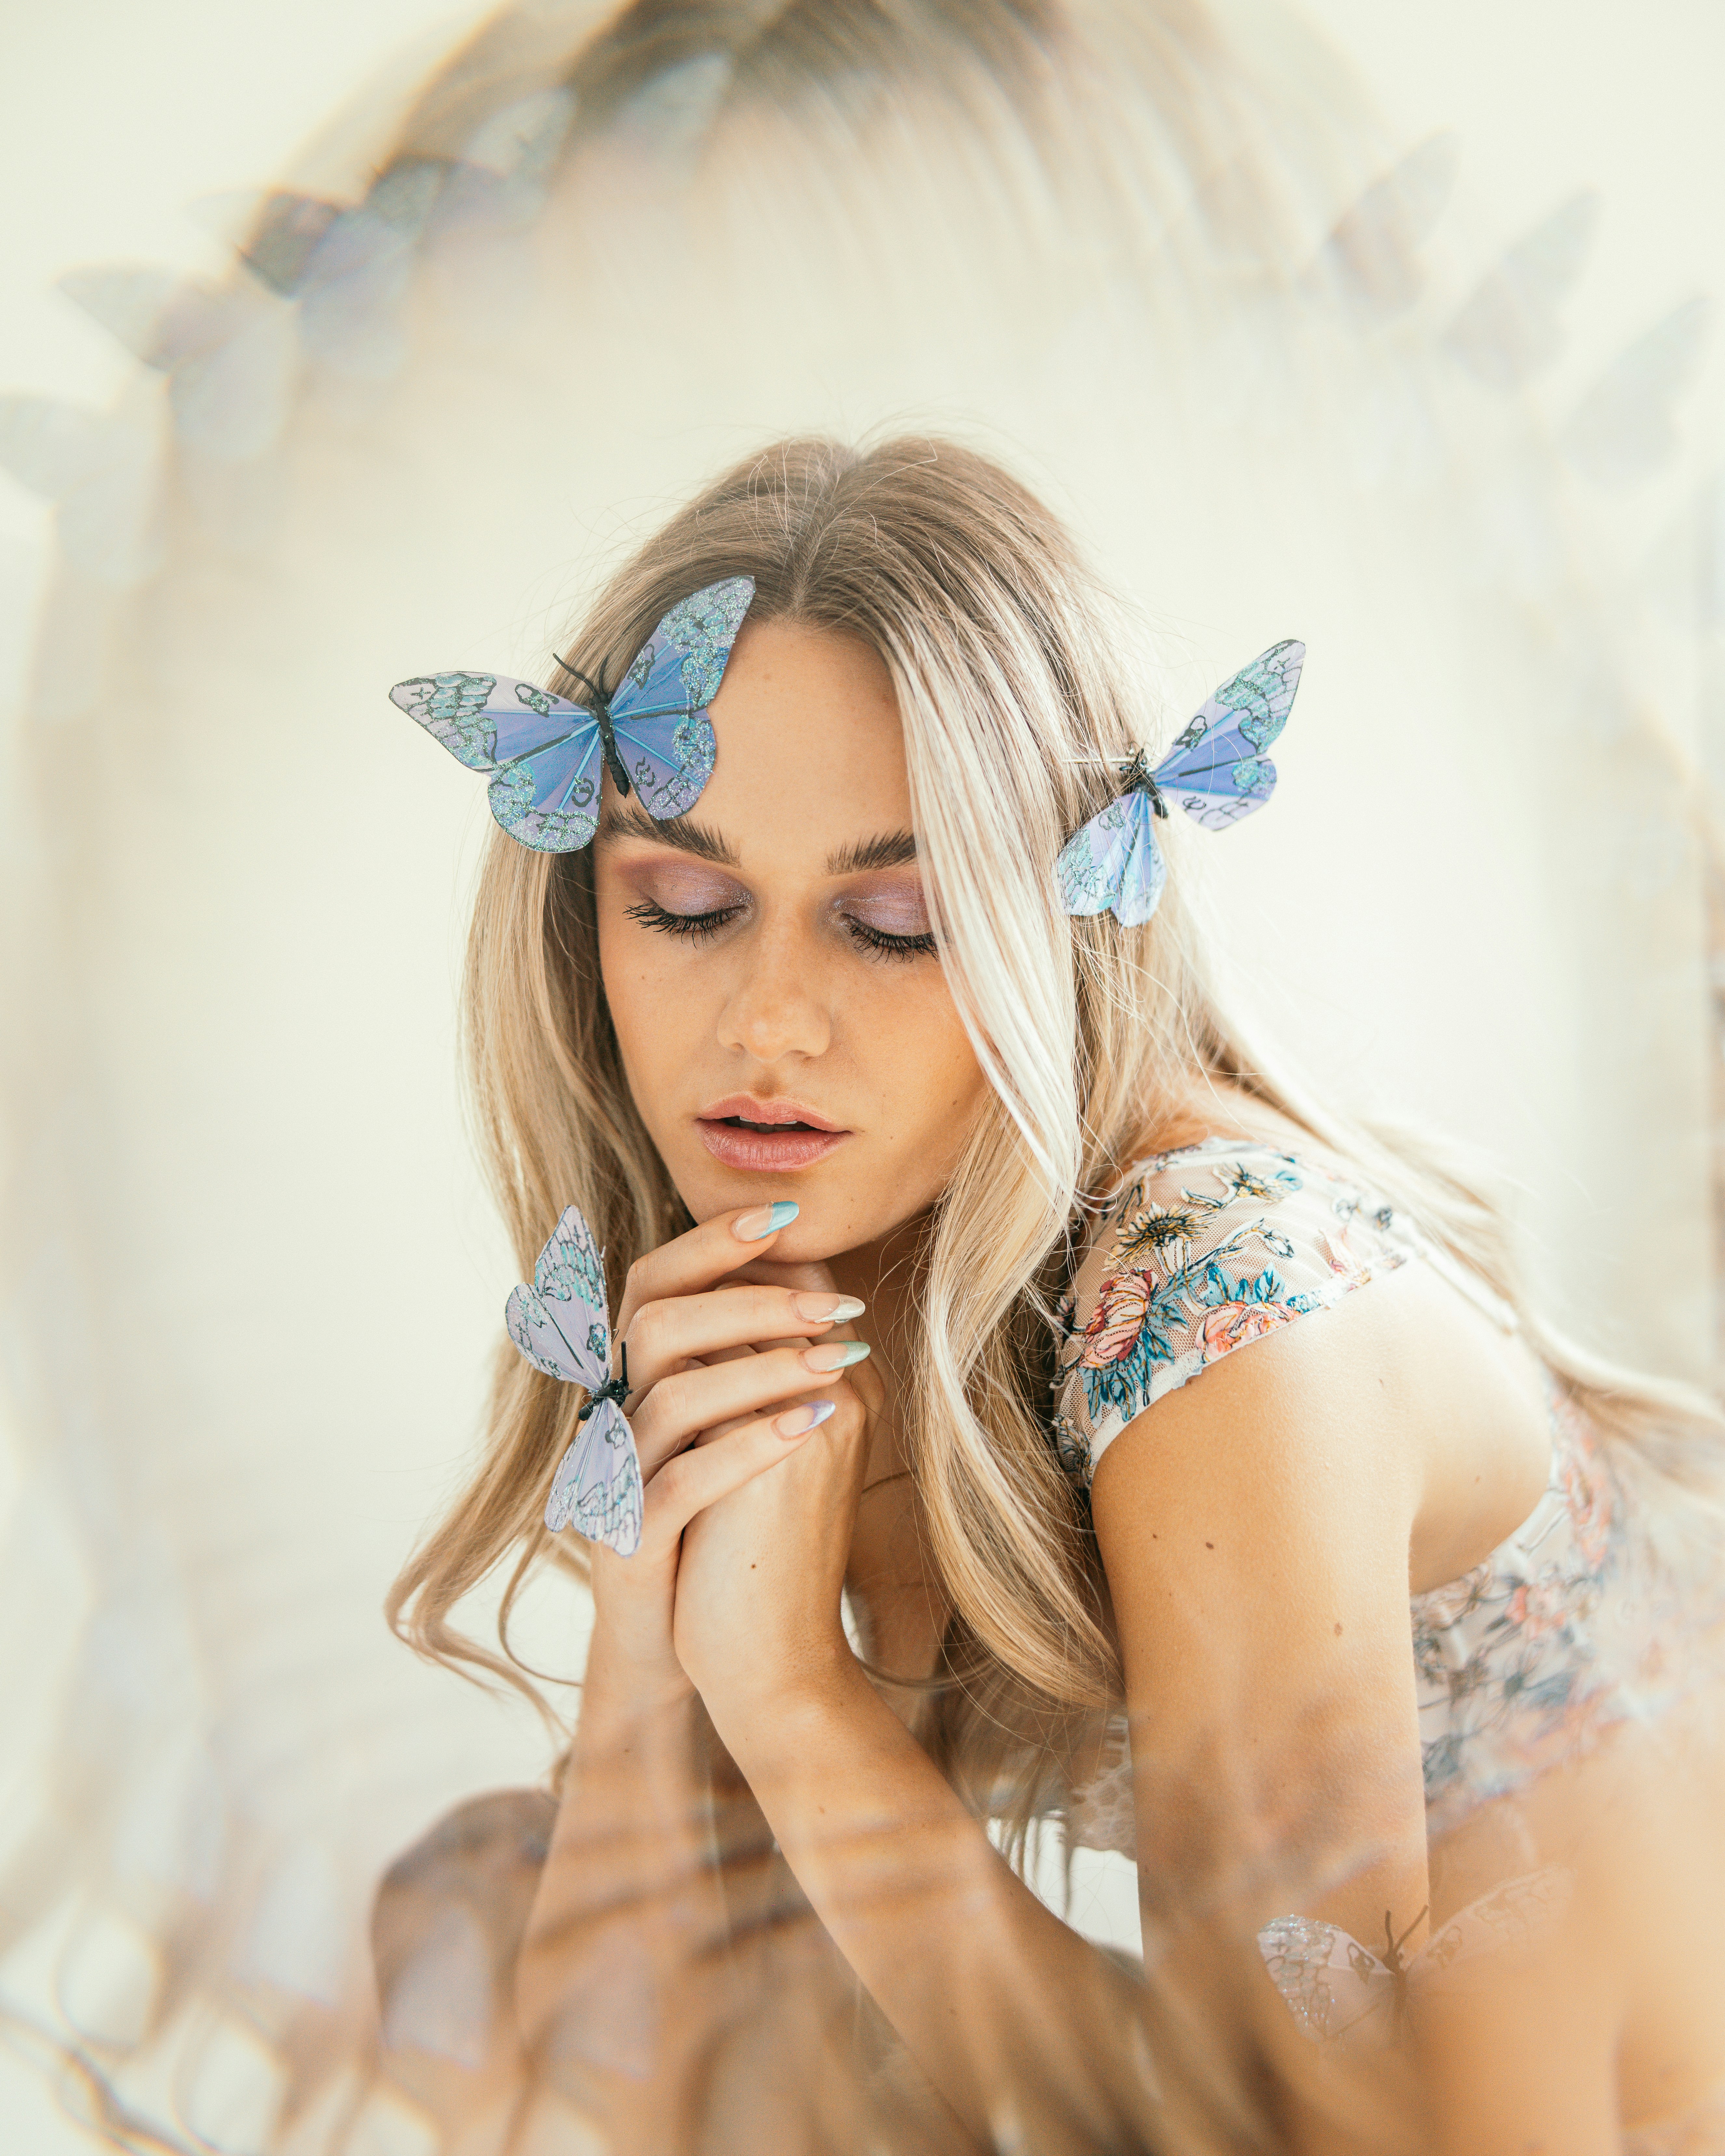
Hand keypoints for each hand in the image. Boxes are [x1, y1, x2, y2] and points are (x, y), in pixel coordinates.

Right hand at [579, 1206, 870, 1720]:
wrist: (720, 1642)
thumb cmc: (738, 1519)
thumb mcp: (740, 1424)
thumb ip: (750, 1353)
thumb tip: (811, 1271)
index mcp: (635, 1378)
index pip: (654, 1280)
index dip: (711, 1242)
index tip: (786, 1214)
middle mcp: (614, 1416)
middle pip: (657, 1322)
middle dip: (752, 1302)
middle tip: (839, 1307)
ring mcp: (615, 1480)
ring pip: (671, 1396)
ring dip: (763, 1370)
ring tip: (842, 1363)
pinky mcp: (629, 1541)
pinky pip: (677, 1483)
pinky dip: (746, 1447)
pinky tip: (810, 1425)